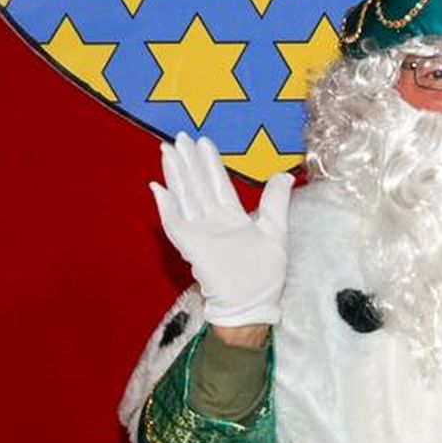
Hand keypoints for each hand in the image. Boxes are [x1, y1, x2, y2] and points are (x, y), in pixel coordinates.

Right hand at [151, 133, 291, 326]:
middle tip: (178, 137)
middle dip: (188, 161)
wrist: (252, 305)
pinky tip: (158, 188)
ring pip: (185, 197)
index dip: (210, 163)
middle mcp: (214, 222)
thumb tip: (284, 175)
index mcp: (233, 218)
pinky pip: (175, 223)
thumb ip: (275, 203)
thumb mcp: (275, 232)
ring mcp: (200, 233)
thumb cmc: (264, 275)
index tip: (203, 141)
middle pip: (198, 185)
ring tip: (167, 152)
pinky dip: (166, 207)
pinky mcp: (191, 247)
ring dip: (176, 175)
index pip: (219, 184)